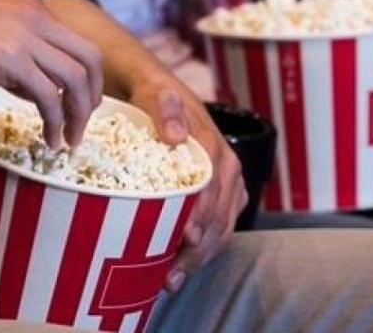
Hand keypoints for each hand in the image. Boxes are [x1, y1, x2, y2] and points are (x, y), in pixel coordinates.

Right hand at [0, 0, 102, 147]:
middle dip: (94, 94)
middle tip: (85, 121)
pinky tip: (49, 138)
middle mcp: (34, 14)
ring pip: (76, 78)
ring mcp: (25, 35)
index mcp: (28, 3)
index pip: (75, 39)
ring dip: (79, 114)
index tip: (81, 101)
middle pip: (89, 56)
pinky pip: (50, 96)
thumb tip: (33, 87)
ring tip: (70, 139)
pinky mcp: (11, 60)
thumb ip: (14, 53)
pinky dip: (56, 122)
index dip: (85, 74)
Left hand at [128, 74, 247, 292]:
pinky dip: (200, 251)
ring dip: (199, 256)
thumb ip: (164, 107)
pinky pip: (215, 227)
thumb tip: (178, 135)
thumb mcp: (151, 90)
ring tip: (170, 282)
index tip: (188, 237)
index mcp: (213, 143)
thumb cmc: (147, 92)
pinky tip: (177, 269)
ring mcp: (222, 183)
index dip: (204, 212)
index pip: (215, 184)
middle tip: (172, 275)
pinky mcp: (214, 196)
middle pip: (221, 213)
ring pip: (221, 226)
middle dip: (200, 247)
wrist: (148, 90)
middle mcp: (225, 166)